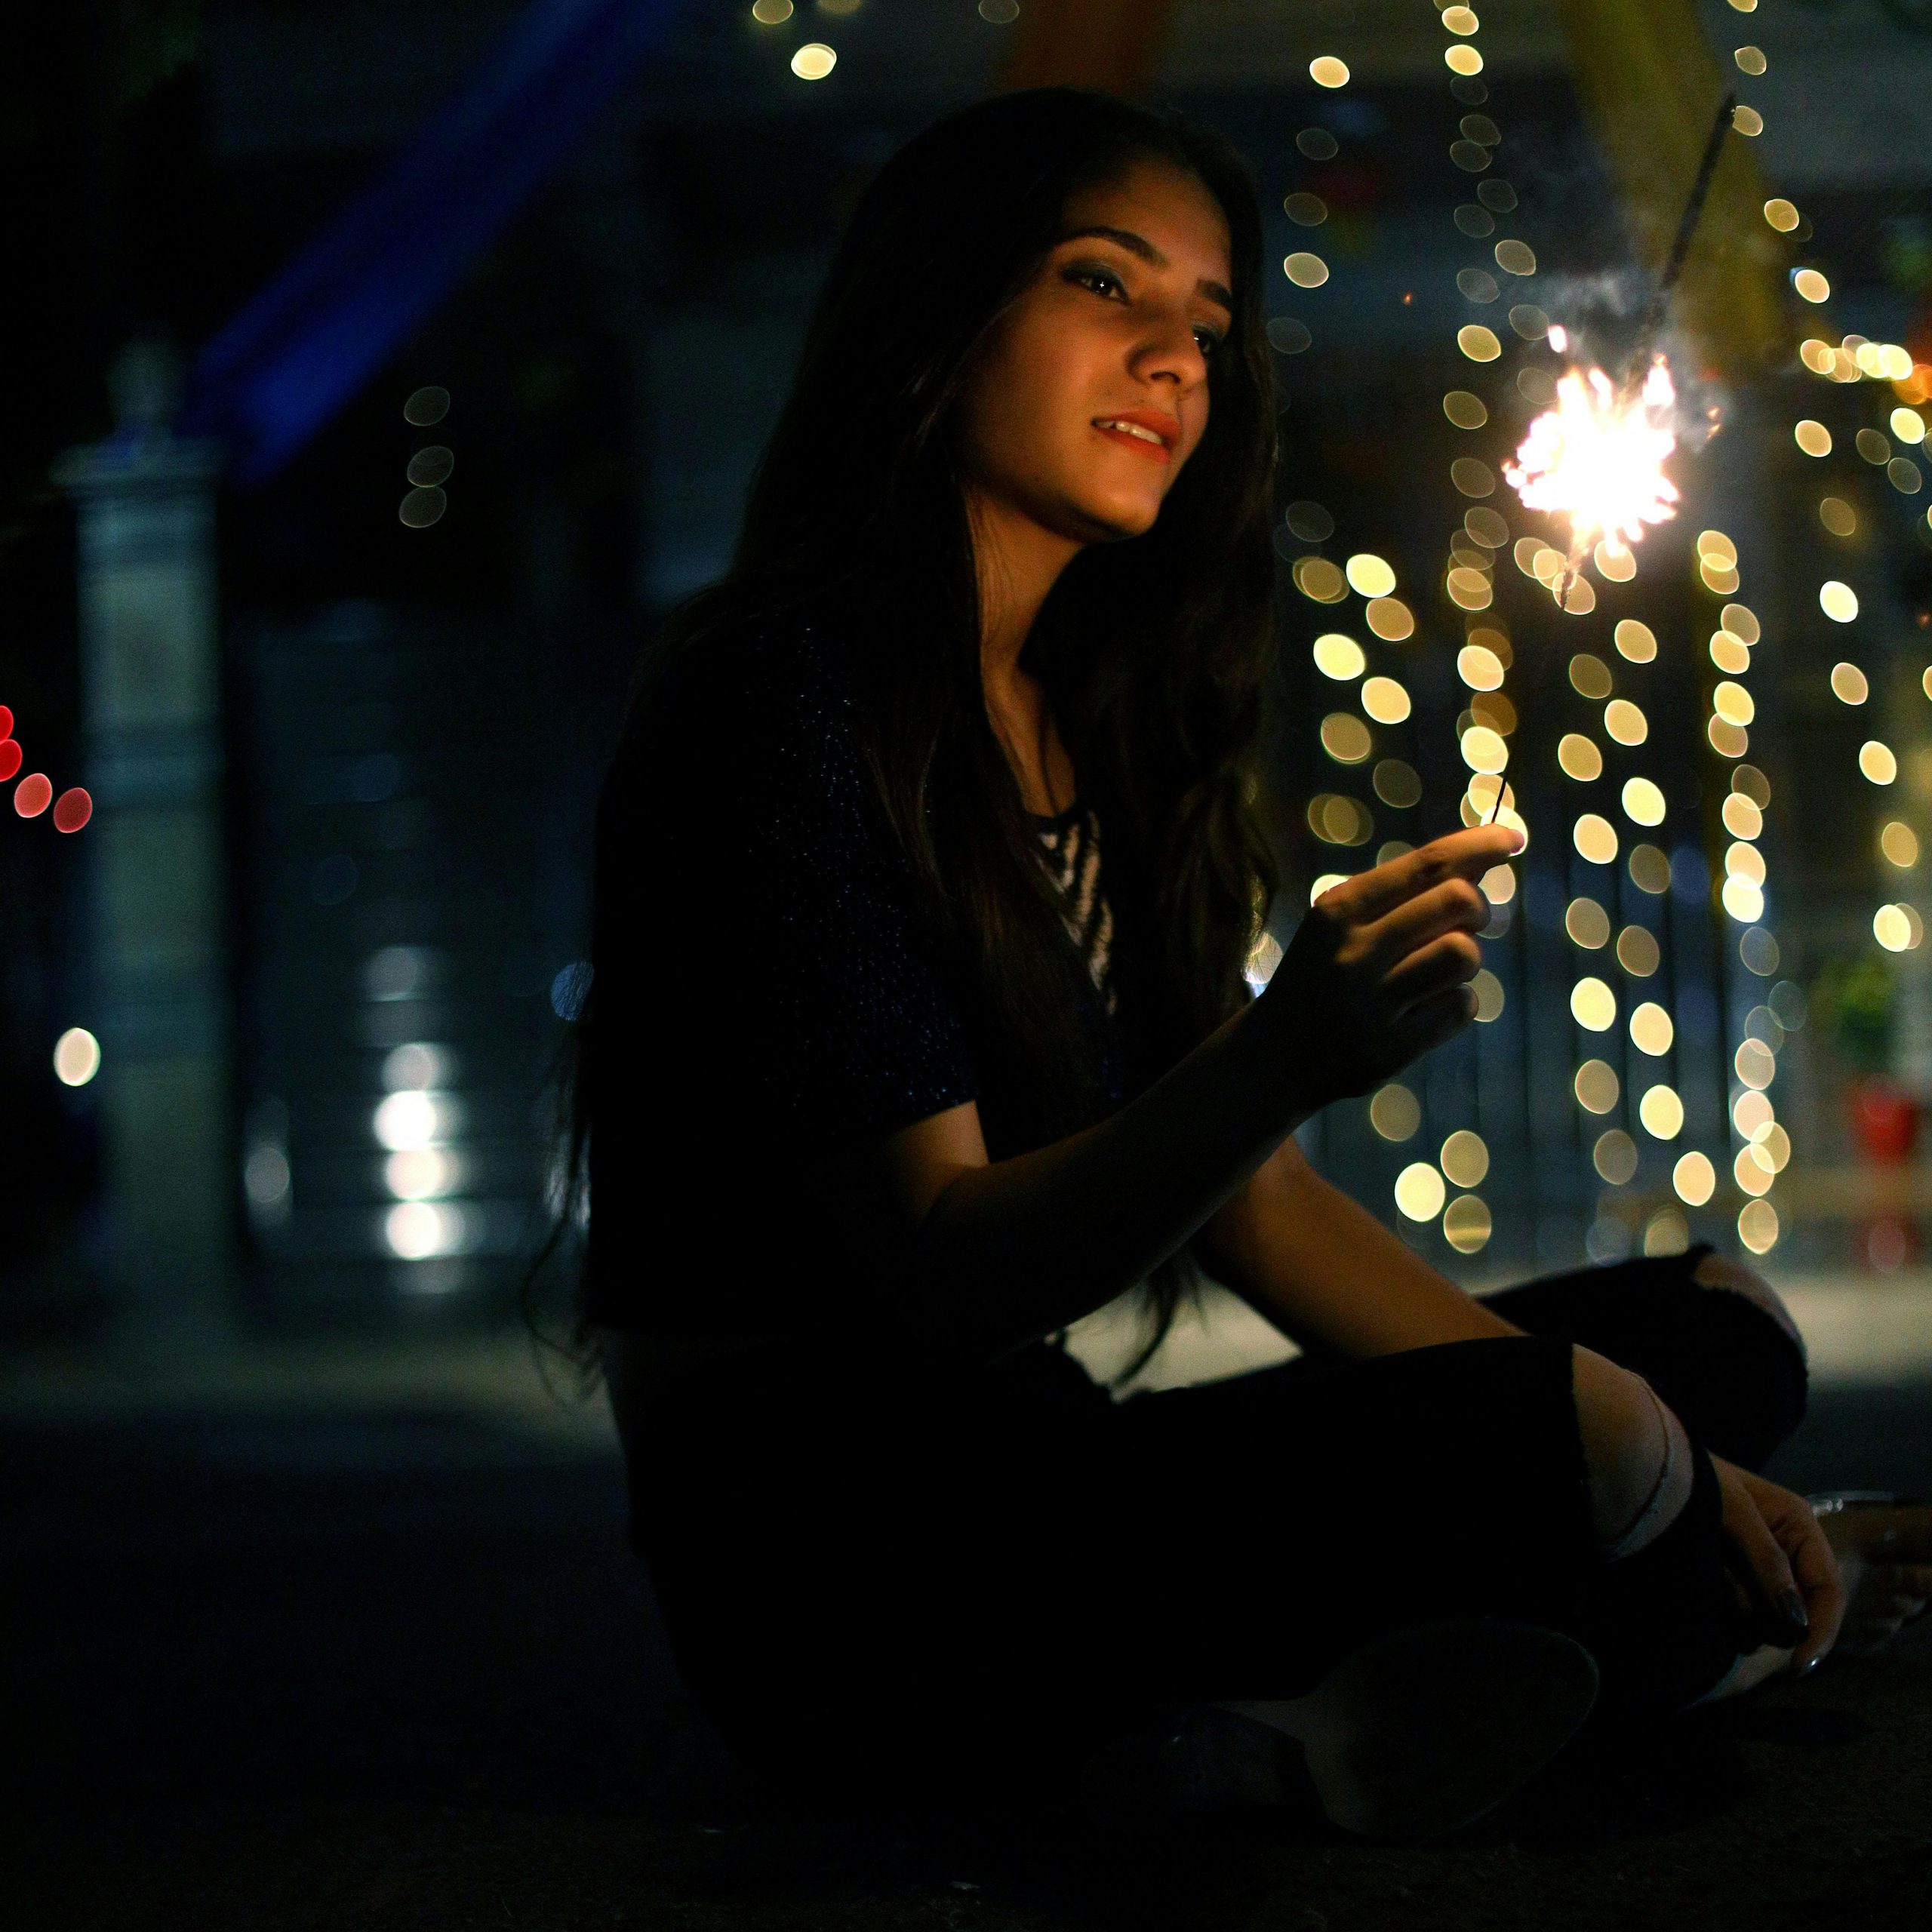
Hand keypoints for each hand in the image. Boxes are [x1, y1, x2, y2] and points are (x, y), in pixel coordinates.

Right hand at [1258, 826, 1522, 1105]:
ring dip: (1466, 957)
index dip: (1480, 845)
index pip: (1428, 863)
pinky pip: (1460, 1007)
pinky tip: (1429, 1006)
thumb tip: (1482, 857)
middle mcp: (1353, 951)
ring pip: (1464, 954)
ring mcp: (1371, 1003)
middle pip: (1458, 901)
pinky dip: (1458, 1002)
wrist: (1274, 1054)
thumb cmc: (1322, 974)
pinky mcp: (1390, 1049)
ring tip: (1440, 968)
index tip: (1512, 838)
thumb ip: (1399, 894)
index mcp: (1339, 910)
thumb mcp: (1339, 924)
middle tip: (1467, 921)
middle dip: (1478, 906)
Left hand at [1708, 1452, 1845, 1672]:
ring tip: (1702, 1568)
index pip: (1827, 1589)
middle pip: (1794, 1614)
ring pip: (1762, 1621)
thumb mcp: (1731, 1509)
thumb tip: (1795, 1624)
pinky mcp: (1728, 1584)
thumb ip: (1765, 1560)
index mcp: (1798, 1527)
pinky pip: (1734, 1618)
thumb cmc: (1689, 1476)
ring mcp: (1755, 1571)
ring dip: (1734, 1610)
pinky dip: (1718, 1611)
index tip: (1799, 1666)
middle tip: (1722, 1587)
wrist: (1641, 1469)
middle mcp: (1783, 1553)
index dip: (1820, 1630)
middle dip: (1764, 1616)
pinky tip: (1694, 1583)